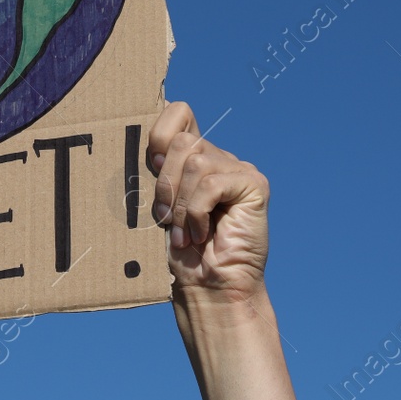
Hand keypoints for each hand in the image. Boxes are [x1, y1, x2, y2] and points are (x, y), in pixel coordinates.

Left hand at [149, 101, 270, 306]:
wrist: (208, 288)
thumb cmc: (181, 253)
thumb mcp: (159, 204)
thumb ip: (158, 171)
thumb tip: (147, 144)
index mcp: (192, 158)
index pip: (178, 112)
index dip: (160, 130)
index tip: (153, 165)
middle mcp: (217, 158)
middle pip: (180, 141)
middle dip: (165, 185)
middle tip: (167, 220)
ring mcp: (238, 170)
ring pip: (195, 161)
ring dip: (181, 205)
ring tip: (184, 234)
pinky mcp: (254, 185)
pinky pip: (212, 183)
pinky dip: (197, 212)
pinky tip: (202, 233)